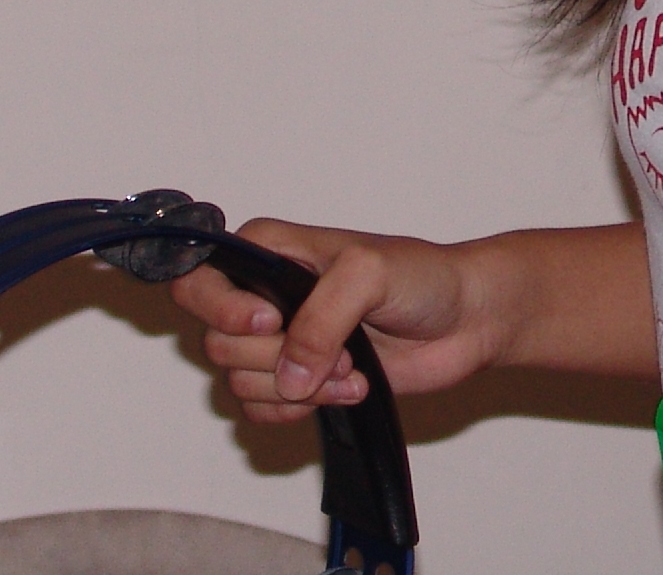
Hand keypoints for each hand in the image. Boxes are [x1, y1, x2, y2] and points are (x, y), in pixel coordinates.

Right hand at [171, 218, 496, 422]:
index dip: (219, 307)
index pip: (198, 278)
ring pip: (239, 383)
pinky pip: (262, 411)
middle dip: (277, 356)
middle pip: (218, 343)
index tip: (270, 320)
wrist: (464, 321)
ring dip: (297, 388)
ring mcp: (280, 342)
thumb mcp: (369, 274)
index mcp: (268, 251)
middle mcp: (262, 295)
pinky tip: (350, 389)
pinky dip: (301, 410)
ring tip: (352, 369)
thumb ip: (321, 320)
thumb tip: (290, 375)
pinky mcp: (299, 382)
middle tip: (338, 346)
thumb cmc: (423, 276)